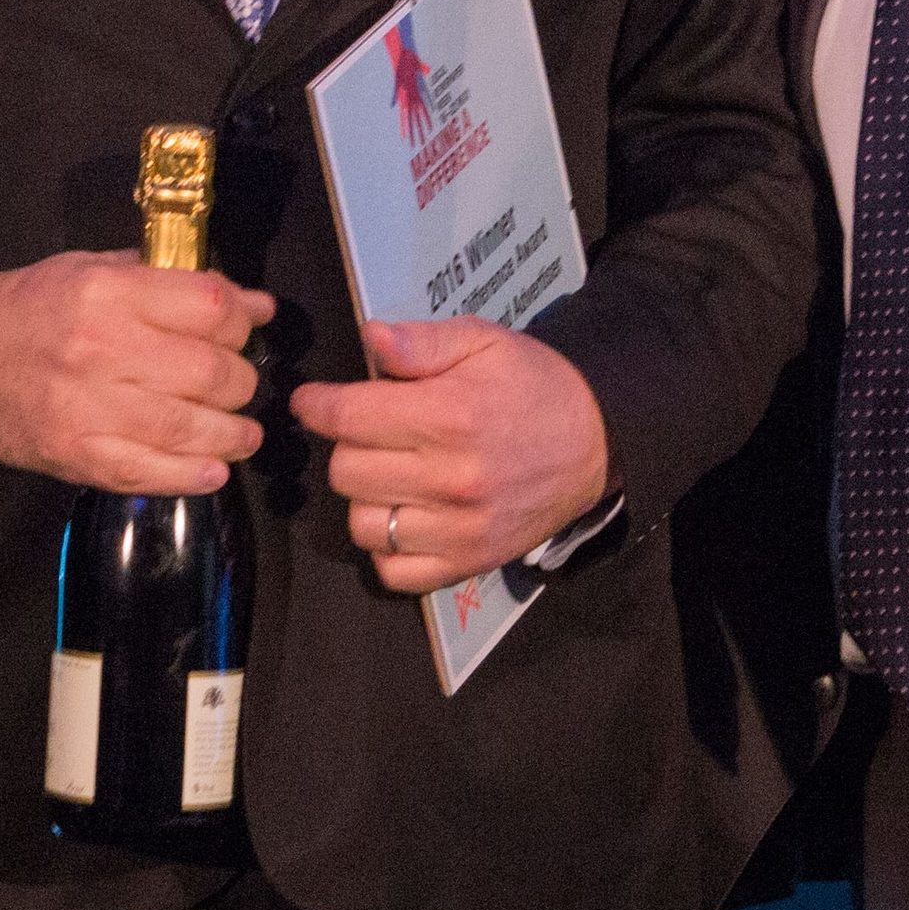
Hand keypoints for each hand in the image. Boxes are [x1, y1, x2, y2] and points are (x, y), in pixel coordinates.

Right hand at [0, 251, 273, 493]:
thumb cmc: (31, 306)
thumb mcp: (91, 269)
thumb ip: (163, 281)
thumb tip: (245, 303)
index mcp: (107, 294)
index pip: (208, 308)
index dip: (244, 319)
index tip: (252, 325)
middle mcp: (101, 350)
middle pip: (209, 371)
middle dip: (241, 380)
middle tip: (240, 383)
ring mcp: (87, 409)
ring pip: (188, 427)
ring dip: (232, 434)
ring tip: (243, 433)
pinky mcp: (75, 456)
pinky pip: (149, 473)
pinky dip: (191, 475)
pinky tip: (214, 469)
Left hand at [289, 317, 609, 594]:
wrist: (596, 441)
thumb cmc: (532, 385)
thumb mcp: (484, 342)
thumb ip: (423, 341)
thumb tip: (370, 338)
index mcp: (450, 416)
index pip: (349, 417)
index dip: (317, 405)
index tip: (312, 401)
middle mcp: (451, 479)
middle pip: (346, 471)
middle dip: (345, 444)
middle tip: (366, 431)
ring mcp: (460, 528)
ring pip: (363, 524)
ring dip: (364, 496)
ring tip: (387, 473)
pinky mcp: (470, 561)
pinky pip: (395, 571)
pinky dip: (387, 548)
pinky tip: (404, 516)